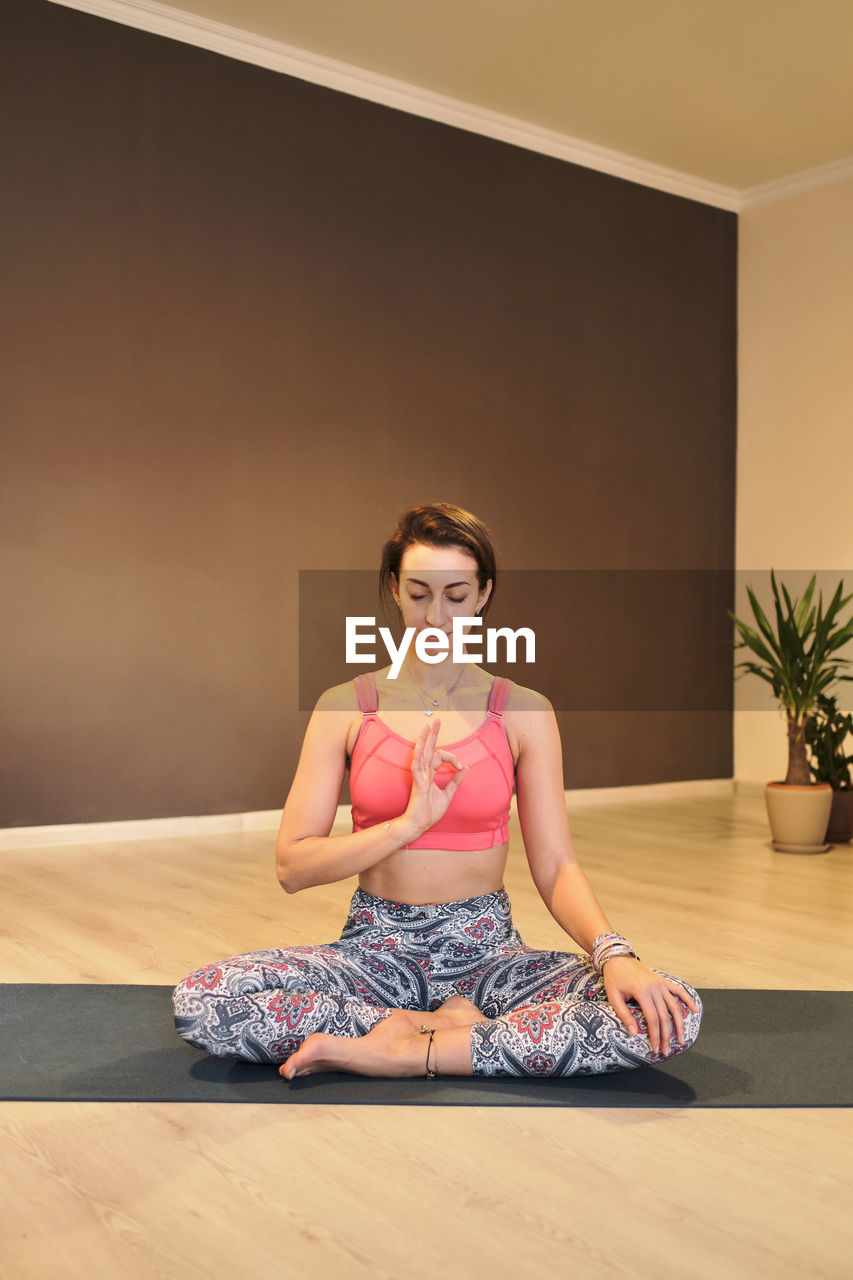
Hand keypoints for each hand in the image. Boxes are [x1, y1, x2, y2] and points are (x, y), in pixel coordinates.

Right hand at [402, 718, 468, 836]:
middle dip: (432, 735)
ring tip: (426, 728)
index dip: (452, 759)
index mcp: (430, 773)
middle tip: (436, 720)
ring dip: (423, 741)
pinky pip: (417, 768)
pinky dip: (419, 758)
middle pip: (427, 749)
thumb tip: (467, 768)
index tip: (461, 767)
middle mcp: (423, 772)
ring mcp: (419, 777)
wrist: (418, 825)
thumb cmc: (429, 811)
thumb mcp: (448, 794)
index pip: (440, 756)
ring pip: (420, 754)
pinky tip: (419, 749)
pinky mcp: (417, 784)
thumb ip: (455, 781)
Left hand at [602, 956, 699, 1056]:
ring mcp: (660, 984)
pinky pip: (678, 990)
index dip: (655, 1036)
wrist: (617, 958)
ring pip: (674, 1007)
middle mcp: (654, 988)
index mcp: (642, 992)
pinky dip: (688, 999)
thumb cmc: (614, 978)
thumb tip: (634, 1033)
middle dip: (666, 1036)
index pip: (652, 1019)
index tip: (655, 1048)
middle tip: (665, 1051)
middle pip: (664, 1017)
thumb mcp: (614, 997)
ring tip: (681, 1039)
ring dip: (679, 1024)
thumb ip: (624, 1015)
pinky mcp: (662, 980)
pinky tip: (695, 1010)